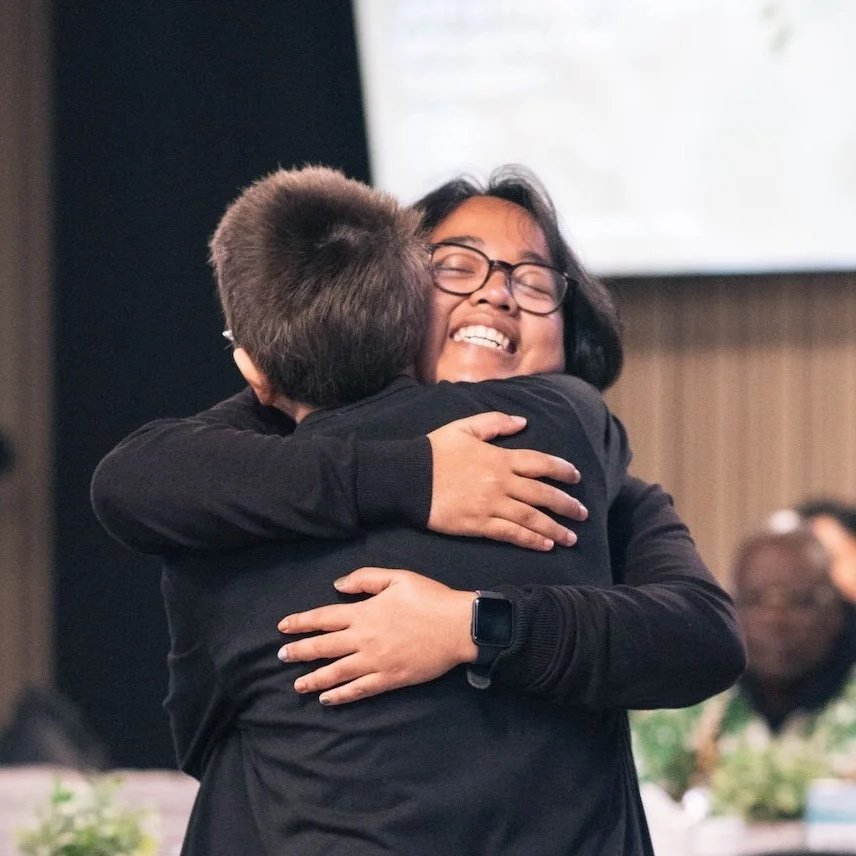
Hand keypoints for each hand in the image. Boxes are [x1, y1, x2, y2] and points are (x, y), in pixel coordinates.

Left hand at [277, 568, 476, 705]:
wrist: (457, 626)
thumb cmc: (429, 598)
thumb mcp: (397, 577)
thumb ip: (365, 579)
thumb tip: (337, 585)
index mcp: (364, 612)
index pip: (324, 618)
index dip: (301, 622)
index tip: (284, 627)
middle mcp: (364, 639)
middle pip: (323, 647)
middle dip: (300, 651)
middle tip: (281, 656)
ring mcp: (375, 661)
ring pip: (336, 672)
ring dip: (314, 678)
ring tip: (298, 685)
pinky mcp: (389, 678)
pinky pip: (359, 690)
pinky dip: (341, 696)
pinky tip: (328, 699)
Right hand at [427, 412, 585, 550]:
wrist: (408, 477)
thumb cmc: (434, 451)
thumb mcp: (464, 428)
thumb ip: (494, 423)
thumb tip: (522, 422)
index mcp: (499, 458)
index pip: (540, 464)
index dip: (561, 470)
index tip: (576, 477)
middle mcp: (501, 482)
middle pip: (543, 494)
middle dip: (567, 504)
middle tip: (583, 513)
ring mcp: (491, 505)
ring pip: (532, 518)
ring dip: (555, 528)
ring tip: (571, 538)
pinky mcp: (479, 524)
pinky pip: (512, 533)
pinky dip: (531, 540)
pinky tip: (545, 545)